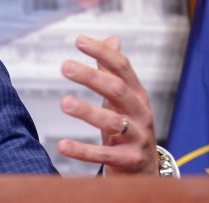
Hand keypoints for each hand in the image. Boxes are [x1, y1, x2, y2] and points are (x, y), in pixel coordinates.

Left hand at [58, 36, 157, 174]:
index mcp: (137, 95)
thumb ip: (114, 72)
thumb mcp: (123, 100)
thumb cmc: (129, 128)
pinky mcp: (129, 161)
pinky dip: (83, 151)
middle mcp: (141, 113)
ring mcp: (137, 138)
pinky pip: (104, 156)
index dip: (103, 53)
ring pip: (112, 122)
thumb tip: (112, 39)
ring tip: (65, 103)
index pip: (123, 68)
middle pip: (117, 91)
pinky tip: (62, 146)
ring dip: (88, 112)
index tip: (79, 40)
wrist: (146, 170)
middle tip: (65, 66)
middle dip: (92, 77)